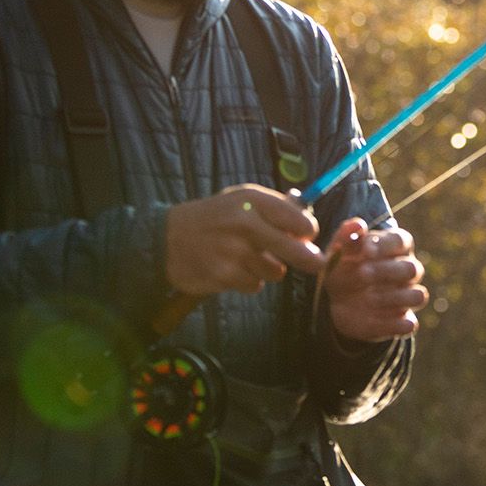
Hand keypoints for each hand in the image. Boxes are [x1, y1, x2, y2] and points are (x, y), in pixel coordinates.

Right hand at [164, 185, 323, 296]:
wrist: (166, 239)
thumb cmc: (213, 218)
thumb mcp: (241, 200)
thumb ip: (275, 208)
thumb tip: (309, 224)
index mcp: (252, 200)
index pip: (298, 220)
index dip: (307, 231)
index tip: (307, 236)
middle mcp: (245, 224)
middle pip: (296, 250)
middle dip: (311, 259)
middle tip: (319, 263)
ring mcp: (234, 252)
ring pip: (276, 272)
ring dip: (268, 269)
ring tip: (247, 258)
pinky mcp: (224, 276)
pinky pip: (255, 285)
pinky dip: (248, 280)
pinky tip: (231, 268)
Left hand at [320, 218, 427, 342]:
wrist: (334, 302)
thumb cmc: (341, 269)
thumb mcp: (337, 252)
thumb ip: (346, 236)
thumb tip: (358, 224)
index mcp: (394, 248)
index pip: (401, 240)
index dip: (385, 244)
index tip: (365, 249)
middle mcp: (406, 270)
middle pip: (412, 268)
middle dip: (387, 271)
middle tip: (362, 273)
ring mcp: (405, 297)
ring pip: (418, 296)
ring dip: (393, 297)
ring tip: (368, 297)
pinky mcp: (401, 321)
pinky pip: (409, 324)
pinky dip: (395, 323)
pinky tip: (374, 317)